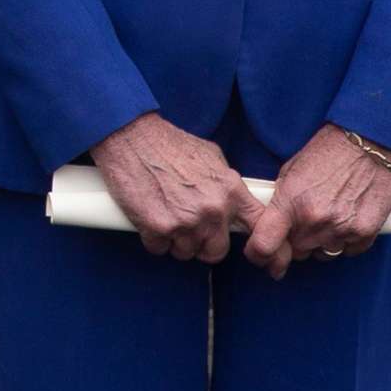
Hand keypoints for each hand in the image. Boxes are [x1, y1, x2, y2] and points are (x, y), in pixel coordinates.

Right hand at [89, 112, 271, 263]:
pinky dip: (153, 238)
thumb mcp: (211, 157)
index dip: (260, 246)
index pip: (259, 228)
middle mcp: (212, 210)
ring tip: (165, 216)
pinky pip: (159, 249)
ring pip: (185, 253)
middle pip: (216, 251)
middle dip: (202, 244)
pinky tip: (148, 217)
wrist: (130, 136)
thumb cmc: (168, 143)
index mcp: (230, 191)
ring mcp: (185, 221)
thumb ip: (226, 186)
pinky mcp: (157, 227)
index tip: (256, 254)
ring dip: (175, 241)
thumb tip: (233, 203)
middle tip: (188, 227)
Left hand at [243, 125, 390, 277]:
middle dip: (295, 241)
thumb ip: (281, 202)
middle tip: (302, 223)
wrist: (369, 145)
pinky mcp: (366, 233)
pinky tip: (346, 219)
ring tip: (327, 217)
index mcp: (291, 203)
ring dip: (320, 242)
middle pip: (296, 251)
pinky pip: (348, 251)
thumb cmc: (328, 152)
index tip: (258, 256)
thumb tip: (272, 224)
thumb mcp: (291, 170)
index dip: (258, 254)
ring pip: (322, 254)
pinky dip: (344, 241)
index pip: (265, 244)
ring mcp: (342, 229)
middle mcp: (316, 220)